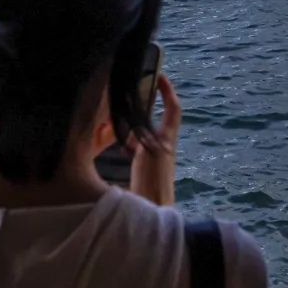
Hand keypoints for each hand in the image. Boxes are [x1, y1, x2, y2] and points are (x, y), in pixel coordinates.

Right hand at [128, 73, 179, 205]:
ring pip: (144, 132)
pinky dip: (126, 141)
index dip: (168, 90)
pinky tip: (115, 145)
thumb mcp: (149, 153)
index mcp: (166, 138)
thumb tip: (134, 120)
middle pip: (156, 117)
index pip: (173, 107)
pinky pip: (135, 147)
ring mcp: (153, 157)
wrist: (153, 212)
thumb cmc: (153, 184)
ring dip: (132, 124)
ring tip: (115, 119)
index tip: (158, 75)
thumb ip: (143, 136)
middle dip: (144, 105)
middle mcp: (162, 145)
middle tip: (129, 94)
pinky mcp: (145, 168)